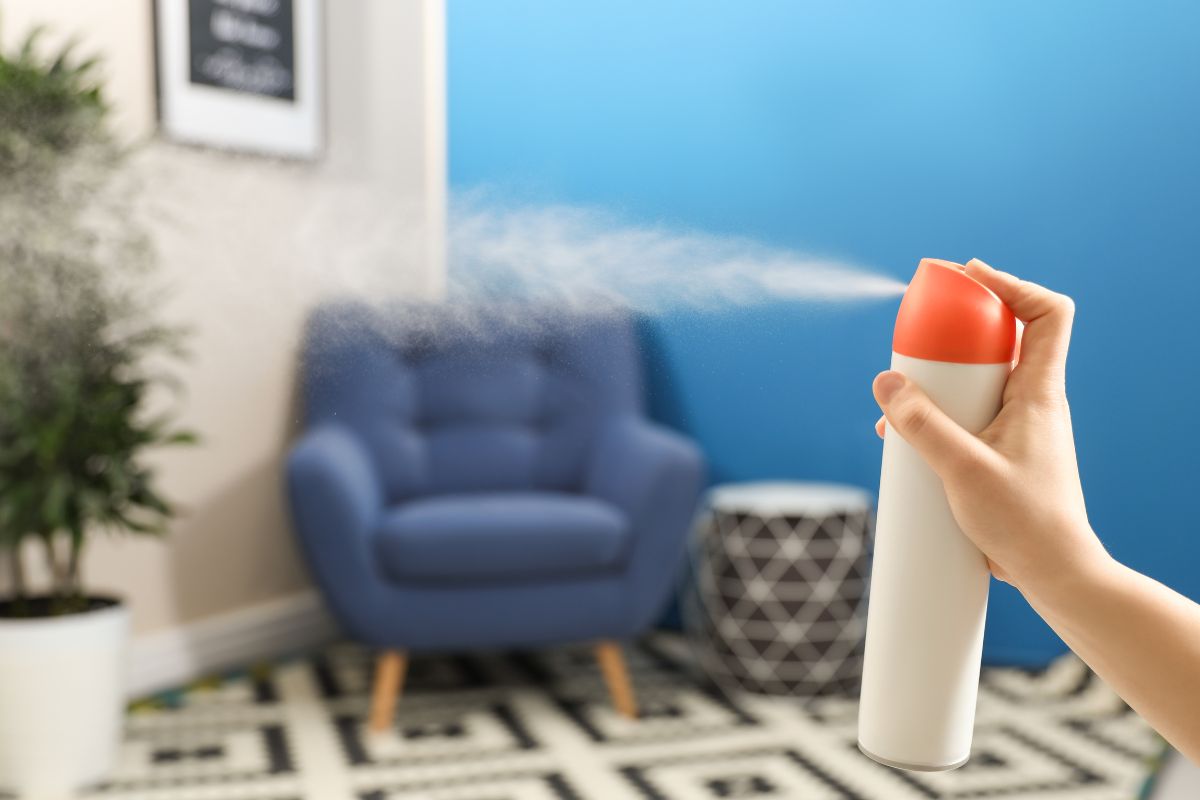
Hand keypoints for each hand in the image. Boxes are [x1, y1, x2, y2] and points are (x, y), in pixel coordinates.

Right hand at [871, 259, 1108, 595]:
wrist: (1053, 574)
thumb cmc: (1023, 523)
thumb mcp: (961, 468)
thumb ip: (920, 423)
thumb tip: (885, 381)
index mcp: (1039, 392)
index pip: (1047, 314)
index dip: (1010, 285)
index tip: (967, 278)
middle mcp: (1033, 402)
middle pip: (1002, 340)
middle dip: (957, 330)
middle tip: (919, 331)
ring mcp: (1018, 429)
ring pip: (979, 382)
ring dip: (939, 380)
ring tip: (901, 394)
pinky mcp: (1001, 455)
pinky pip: (967, 417)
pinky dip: (936, 417)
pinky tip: (903, 440)